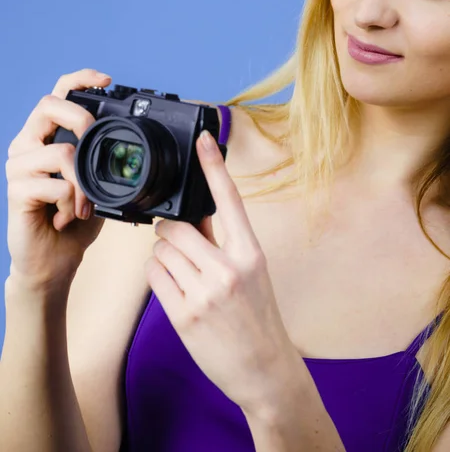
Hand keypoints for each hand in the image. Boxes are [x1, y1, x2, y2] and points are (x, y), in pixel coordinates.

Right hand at [5, 68, 110, 292]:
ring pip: (61, 152)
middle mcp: (27, 146)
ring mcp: (18, 167)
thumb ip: (103, 161)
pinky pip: (55, 185)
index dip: (79, 80)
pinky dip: (72, 204)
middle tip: (96, 147)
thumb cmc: (76, 221)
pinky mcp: (16, 191)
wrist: (54, 261)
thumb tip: (134, 144)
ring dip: (83, 183)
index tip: (106, 80)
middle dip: (82, 121)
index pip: (57, 95)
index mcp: (47, 138)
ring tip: (85, 206)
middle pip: (49, 105)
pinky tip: (68, 218)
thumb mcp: (97, 184)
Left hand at [145, 129, 299, 415]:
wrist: (264, 369)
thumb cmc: (258, 317)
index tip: (204, 139)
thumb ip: (223, 241)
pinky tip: (174, 287)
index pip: (230, 200)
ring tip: (182, 271)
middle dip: (170, 231)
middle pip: (176, 227)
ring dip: (164, 255)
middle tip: (179, 243)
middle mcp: (228, 269)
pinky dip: (158, 276)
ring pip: (160, 251)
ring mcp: (205, 294)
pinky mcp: (184, 315)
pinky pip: (154, 277)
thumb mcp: (251, 272)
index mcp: (251, 253)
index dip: (215, 166)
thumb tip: (195, 214)